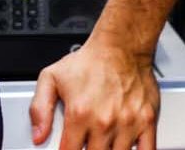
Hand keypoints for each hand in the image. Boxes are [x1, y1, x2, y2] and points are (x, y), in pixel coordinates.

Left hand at [29, 39, 158, 148]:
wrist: (121, 46)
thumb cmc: (90, 61)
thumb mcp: (51, 77)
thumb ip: (39, 108)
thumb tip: (38, 135)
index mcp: (79, 114)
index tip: (68, 149)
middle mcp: (104, 122)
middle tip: (86, 143)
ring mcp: (127, 123)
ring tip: (103, 143)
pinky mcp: (147, 121)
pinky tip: (127, 149)